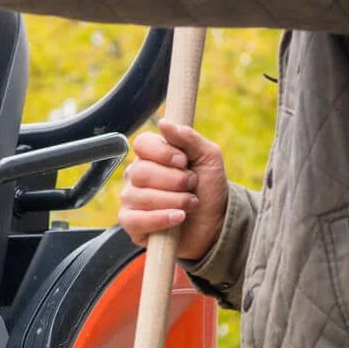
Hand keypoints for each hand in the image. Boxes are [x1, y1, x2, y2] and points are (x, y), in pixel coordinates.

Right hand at [118, 122, 227, 262]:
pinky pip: (136, 220)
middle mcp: (137, 175)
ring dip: (174, 200)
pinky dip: (160, 219)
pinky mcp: (132, 224)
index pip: (142, 144)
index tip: (183, 161)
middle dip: (174, 180)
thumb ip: (188, 137)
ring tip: (191, 204)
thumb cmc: (209, 188)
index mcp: (152, 155)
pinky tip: (178, 218)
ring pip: (140, 196)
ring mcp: (132, 199)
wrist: (216, 222)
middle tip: (192, 185)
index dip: (163, 153)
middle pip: (141, 171)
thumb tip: (163, 123)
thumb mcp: (208, 157)